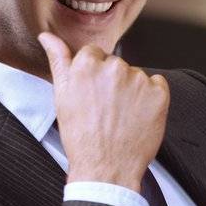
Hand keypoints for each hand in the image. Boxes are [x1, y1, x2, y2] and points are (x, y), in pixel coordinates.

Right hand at [38, 32, 167, 192]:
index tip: (93, 95)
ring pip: (136, 76)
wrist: (106, 168)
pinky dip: (152, 97)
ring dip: (132, 90)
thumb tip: (47, 36)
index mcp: (87, 65)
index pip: (95, 54)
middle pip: (116, 64)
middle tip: (106, 110)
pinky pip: (157, 85)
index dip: (94, 76)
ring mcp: (138, 81)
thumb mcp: (62, 96)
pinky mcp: (159, 95)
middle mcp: (114, 68)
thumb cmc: (81, 136)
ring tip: (121, 116)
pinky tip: (139, 115)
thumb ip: (58, 60)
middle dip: (112, 82)